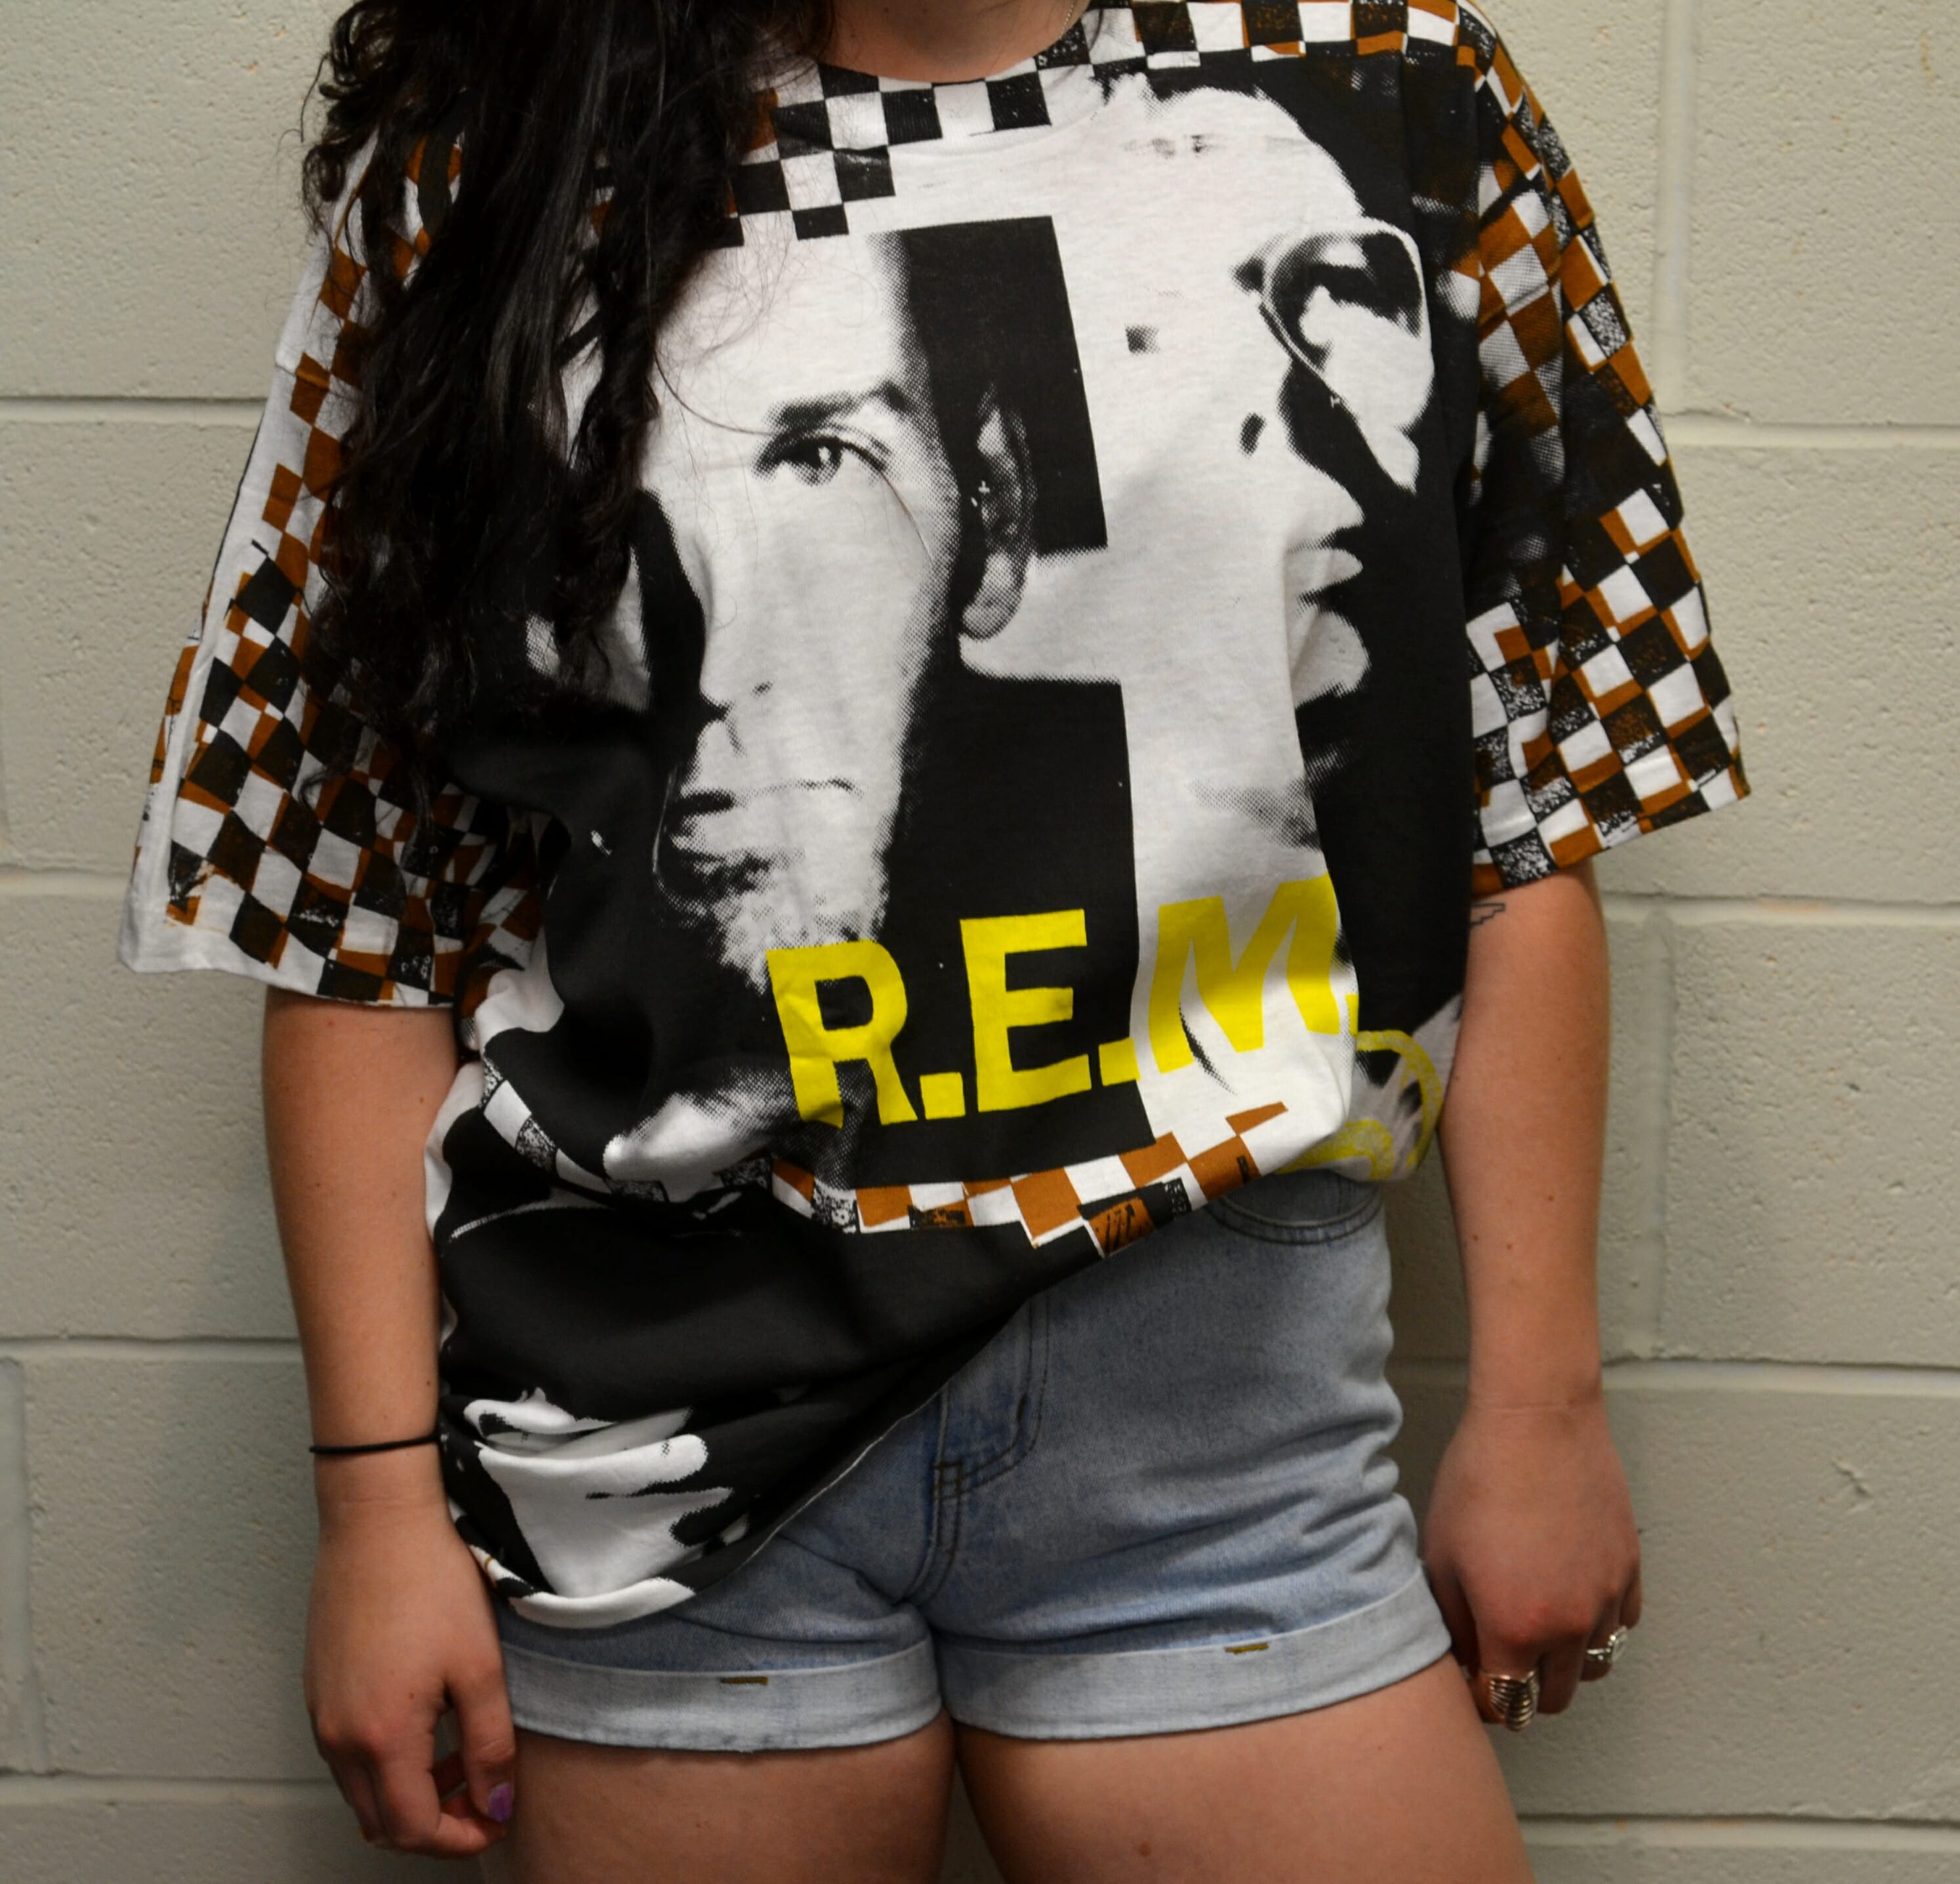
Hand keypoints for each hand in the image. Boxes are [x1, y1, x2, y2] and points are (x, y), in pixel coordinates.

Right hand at [305, 1452, 516, 1857]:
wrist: (379, 1522)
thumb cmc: (431, 1583)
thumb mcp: (480, 1666)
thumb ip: (491, 1745)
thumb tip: (497, 1803)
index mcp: (379, 1738)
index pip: (412, 1830)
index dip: (459, 1838)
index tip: (496, 1820)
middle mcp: (338, 1738)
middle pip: (380, 1823)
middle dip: (434, 1825)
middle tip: (483, 1795)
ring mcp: (321, 1715)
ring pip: (362, 1792)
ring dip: (410, 1795)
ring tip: (462, 1759)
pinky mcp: (318, 1691)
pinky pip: (349, 1756)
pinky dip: (387, 1764)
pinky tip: (428, 1727)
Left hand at [1421, 1390, 1641, 1719]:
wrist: (1535, 1422)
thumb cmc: (1477, 1480)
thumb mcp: (1441, 1557)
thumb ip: (1453, 1623)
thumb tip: (1463, 1659)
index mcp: (1516, 1629)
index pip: (1504, 1704)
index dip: (1481, 1700)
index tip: (1470, 1684)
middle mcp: (1570, 1626)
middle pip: (1553, 1698)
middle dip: (1522, 1691)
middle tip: (1498, 1661)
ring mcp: (1606, 1599)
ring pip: (1593, 1667)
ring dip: (1564, 1663)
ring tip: (1535, 1629)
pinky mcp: (1630, 1570)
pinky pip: (1620, 1625)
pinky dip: (1598, 1626)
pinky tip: (1570, 1597)